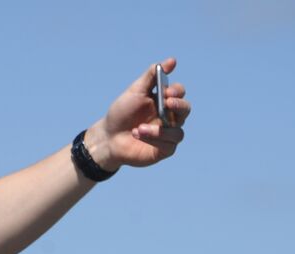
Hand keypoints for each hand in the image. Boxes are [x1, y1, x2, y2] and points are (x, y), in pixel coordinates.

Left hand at [83, 58, 190, 172]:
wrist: (109, 137)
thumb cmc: (122, 112)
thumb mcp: (135, 91)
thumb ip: (152, 76)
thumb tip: (172, 61)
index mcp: (164, 100)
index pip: (179, 92)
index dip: (177, 92)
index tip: (167, 92)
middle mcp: (169, 117)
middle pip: (185, 110)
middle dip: (179, 106)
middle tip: (167, 103)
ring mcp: (168, 134)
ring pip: (178, 131)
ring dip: (161, 129)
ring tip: (139, 128)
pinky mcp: (164, 149)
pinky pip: (170, 145)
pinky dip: (156, 139)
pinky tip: (139, 134)